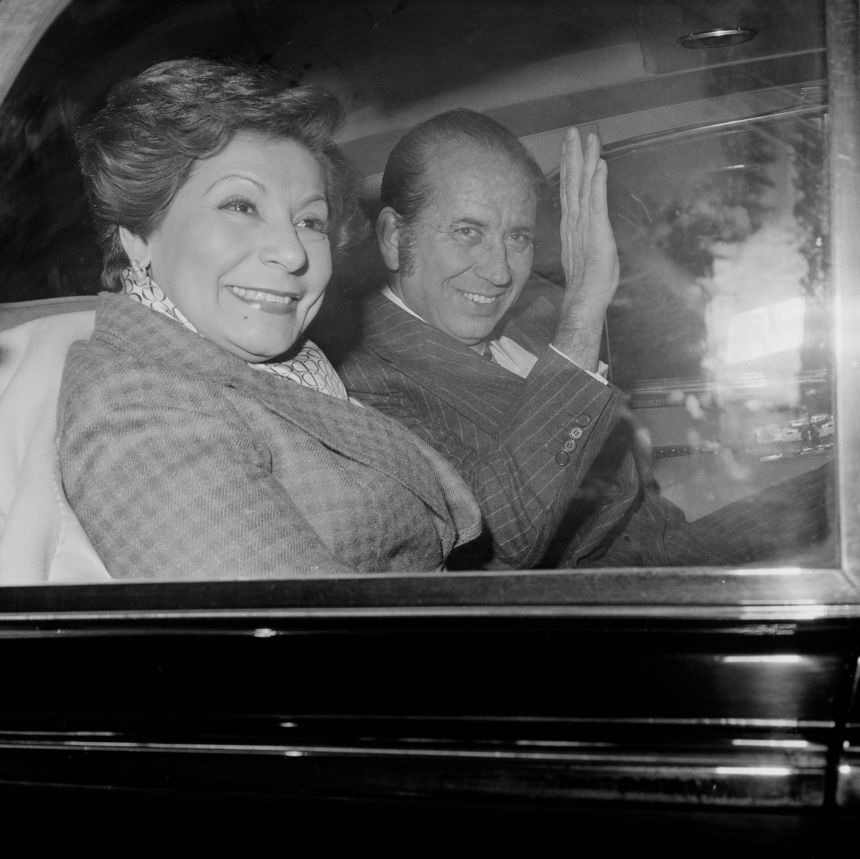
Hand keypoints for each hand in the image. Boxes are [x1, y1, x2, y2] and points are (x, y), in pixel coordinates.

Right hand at [553, 127, 619, 368]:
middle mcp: (574, 221)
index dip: (569, 167)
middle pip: (572, 182)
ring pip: (582, 186)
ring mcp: (584, 225)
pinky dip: (597, 182)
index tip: (569, 146)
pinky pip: (596, 202)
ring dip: (585, 161)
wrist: (585, 300)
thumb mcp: (589, 253)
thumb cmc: (589, 283)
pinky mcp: (596, 231)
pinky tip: (599, 165)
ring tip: (586, 138)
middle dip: (572, 155)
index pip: (569, 190)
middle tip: (573, 131)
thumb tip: (587, 228)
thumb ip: (586, 236)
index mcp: (572, 225)